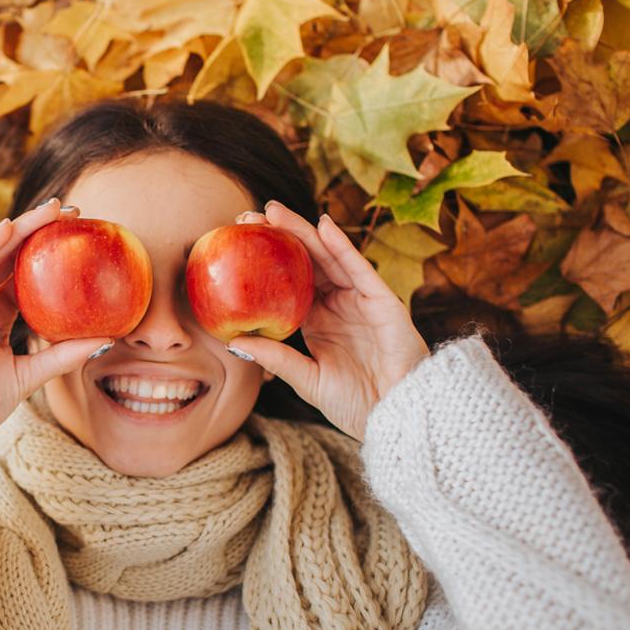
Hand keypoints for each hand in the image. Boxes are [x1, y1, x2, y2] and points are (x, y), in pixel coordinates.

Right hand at [0, 198, 112, 439]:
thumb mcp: (28, 376)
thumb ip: (61, 356)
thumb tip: (107, 340)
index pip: (24, 277)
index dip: (49, 256)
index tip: (80, 238)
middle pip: (8, 258)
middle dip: (37, 231)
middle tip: (71, 211)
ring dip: (17, 230)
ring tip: (49, 211)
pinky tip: (7, 229)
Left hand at [227, 202, 429, 441]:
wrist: (395, 418)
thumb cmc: (354, 404)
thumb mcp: (305, 379)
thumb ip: (275, 358)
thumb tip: (234, 341)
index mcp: (318, 322)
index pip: (289, 283)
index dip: (267, 263)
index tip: (237, 245)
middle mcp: (339, 305)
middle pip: (306, 263)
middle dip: (280, 237)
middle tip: (247, 215)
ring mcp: (361, 300)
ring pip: (329, 258)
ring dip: (303, 232)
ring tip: (274, 211)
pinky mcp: (383, 301)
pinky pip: (359, 268)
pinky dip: (342, 245)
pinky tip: (323, 225)